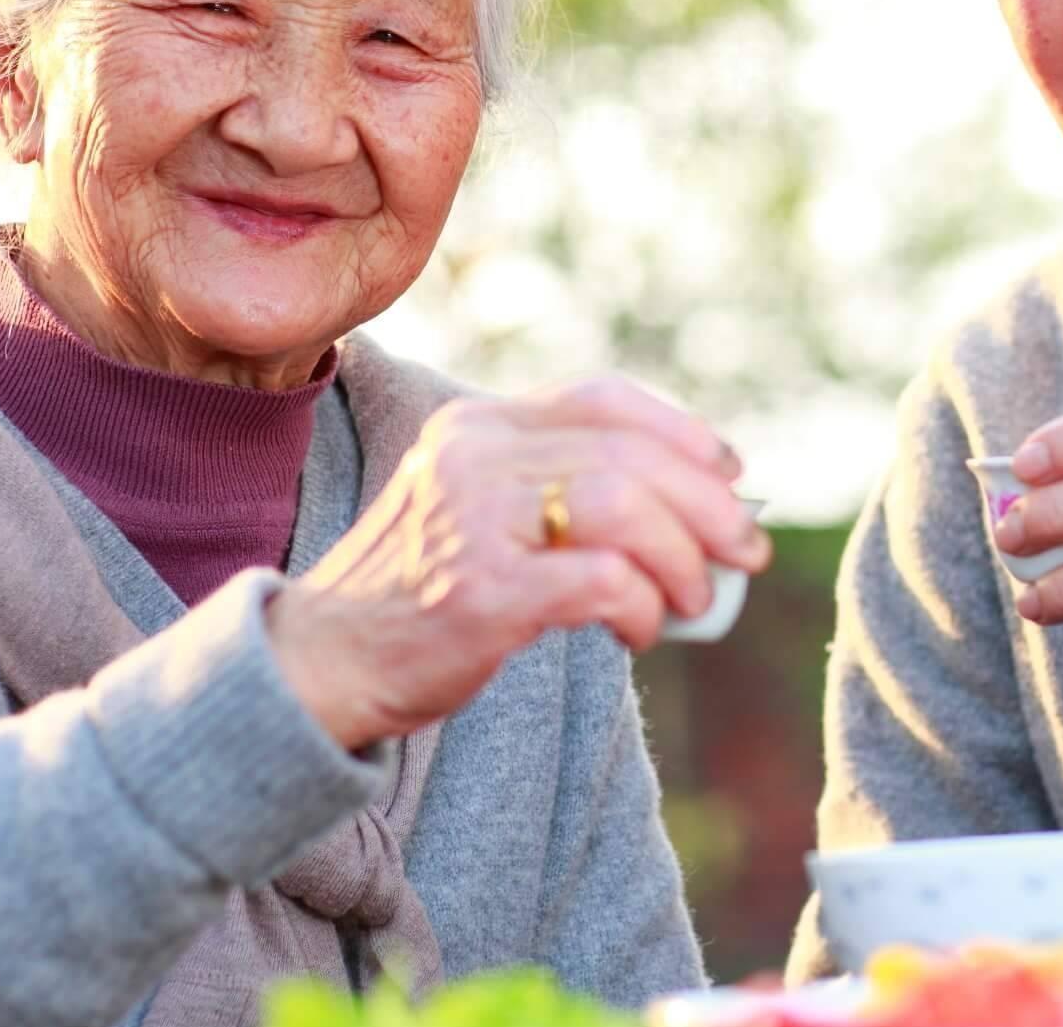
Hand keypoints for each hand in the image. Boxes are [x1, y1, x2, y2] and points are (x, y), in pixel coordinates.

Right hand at [266, 376, 768, 747]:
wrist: (317, 663)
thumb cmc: (415, 594)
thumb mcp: (473, 507)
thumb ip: (551, 488)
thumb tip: (690, 504)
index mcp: (477, 427)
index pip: (602, 399)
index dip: (681, 431)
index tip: (729, 473)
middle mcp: (473, 456)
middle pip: (628, 454)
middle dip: (708, 504)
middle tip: (745, 552)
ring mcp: (473, 521)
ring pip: (622, 506)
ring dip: (681, 557)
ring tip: (694, 601)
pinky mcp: (480, 593)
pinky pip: (601, 581)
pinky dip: (642, 606)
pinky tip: (641, 631)